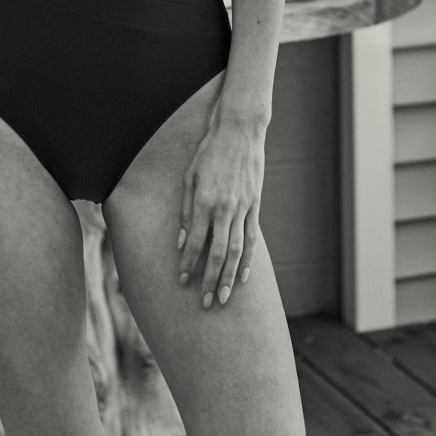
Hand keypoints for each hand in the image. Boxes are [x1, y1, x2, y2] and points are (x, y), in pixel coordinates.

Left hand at [177, 108, 264, 309]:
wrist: (240, 131)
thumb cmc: (209, 151)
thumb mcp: (189, 176)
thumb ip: (185, 209)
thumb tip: (180, 240)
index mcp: (204, 200)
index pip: (194, 240)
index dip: (188, 263)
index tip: (182, 281)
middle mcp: (224, 208)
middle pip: (217, 252)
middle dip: (210, 280)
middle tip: (205, 303)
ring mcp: (242, 207)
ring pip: (237, 250)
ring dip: (229, 277)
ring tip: (223, 298)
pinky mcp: (255, 205)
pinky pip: (251, 237)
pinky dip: (248, 259)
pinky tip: (243, 277)